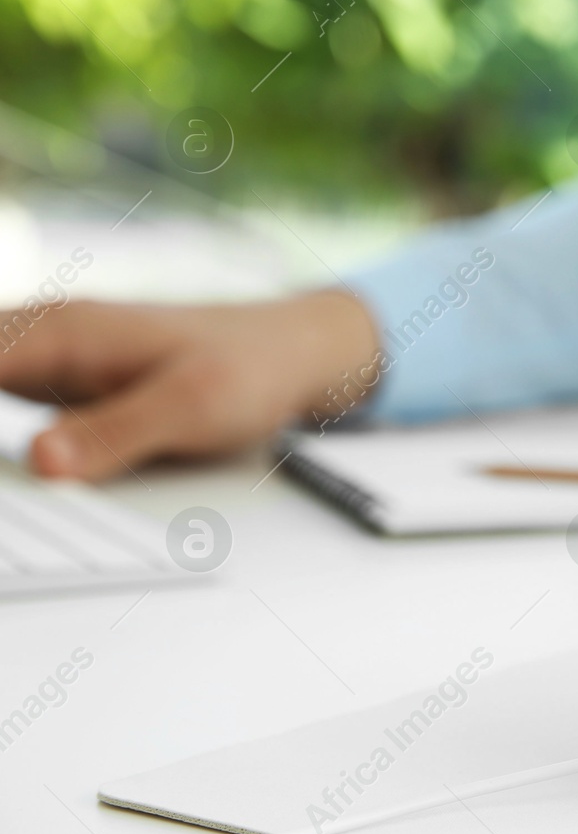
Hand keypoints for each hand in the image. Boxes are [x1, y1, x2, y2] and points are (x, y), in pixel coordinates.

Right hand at [0, 291, 380, 479]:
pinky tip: (32, 484)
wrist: (292, 353)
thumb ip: (114, 434)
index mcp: (62, 332)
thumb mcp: (189, 407)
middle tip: (17, 500)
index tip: (10, 471)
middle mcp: (46, 338)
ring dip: (4, 458)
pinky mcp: (66, 387)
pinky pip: (13, 409)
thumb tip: (42, 463)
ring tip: (26, 501)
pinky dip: (15, 450)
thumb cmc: (250, 367)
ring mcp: (52, 361)